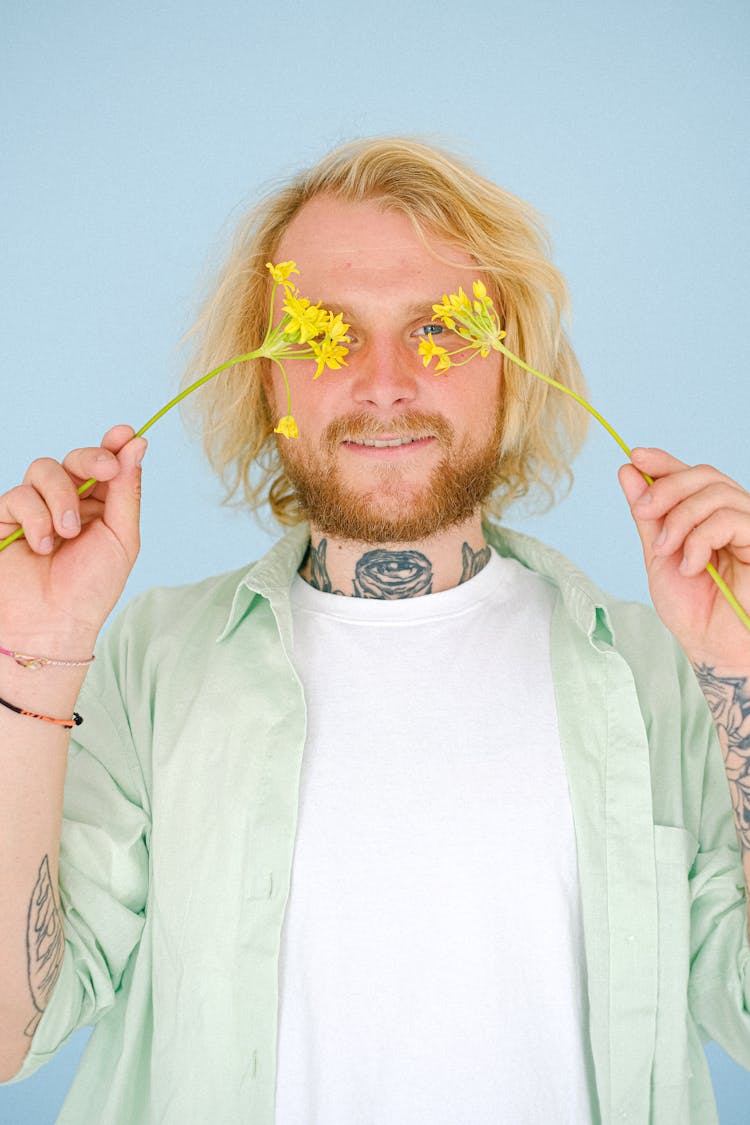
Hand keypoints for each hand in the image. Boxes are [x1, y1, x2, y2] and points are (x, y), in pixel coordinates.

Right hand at [0, 425, 145, 648]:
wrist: (52, 624)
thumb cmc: (90, 588)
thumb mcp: (121, 538)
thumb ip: (126, 491)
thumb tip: (137, 445)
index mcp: (99, 506)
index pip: (105, 464)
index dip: (114, 444)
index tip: (126, 433)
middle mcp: (67, 502)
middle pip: (74, 458)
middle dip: (91, 458)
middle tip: (106, 470)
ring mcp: (34, 508)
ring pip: (44, 469)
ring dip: (62, 499)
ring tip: (68, 533)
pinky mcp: (5, 517)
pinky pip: (19, 495)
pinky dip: (36, 519)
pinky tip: (42, 546)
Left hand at [619, 447, 749, 666]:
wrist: (712, 648)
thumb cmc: (693, 610)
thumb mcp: (659, 556)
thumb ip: (649, 517)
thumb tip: (630, 472)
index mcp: (708, 517)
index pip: (691, 475)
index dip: (664, 461)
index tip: (634, 456)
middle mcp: (733, 516)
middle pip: (703, 475)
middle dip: (665, 489)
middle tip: (642, 511)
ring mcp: (749, 527)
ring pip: (715, 493)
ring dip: (680, 520)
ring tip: (667, 553)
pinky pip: (729, 519)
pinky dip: (700, 540)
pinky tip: (692, 566)